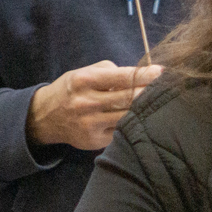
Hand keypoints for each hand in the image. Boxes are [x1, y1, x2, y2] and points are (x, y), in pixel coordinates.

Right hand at [27, 61, 163, 150]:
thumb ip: (109, 72)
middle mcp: (86, 102)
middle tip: (167, 87)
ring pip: (127, 117)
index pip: (121, 77)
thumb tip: (137, 75)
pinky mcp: (94, 140)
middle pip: (128, 98)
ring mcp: (90, 124)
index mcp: (84, 81)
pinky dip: (133, 124)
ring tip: (159, 103)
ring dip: (145, 110)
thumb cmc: (71, 90)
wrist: (44, 117)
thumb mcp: (83, 73)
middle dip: (150, 92)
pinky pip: (121, 131)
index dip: (144, 75)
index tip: (161, 71)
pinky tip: (142, 119)